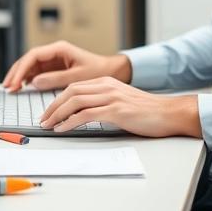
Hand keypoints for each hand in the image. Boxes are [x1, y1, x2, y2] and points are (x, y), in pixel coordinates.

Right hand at [2, 41, 130, 91]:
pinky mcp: (55, 68)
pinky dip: (28, 79)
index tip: (15, 81)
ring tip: (11, 88)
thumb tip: (35, 82)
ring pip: (30, 66)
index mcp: (60, 49)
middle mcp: (54, 52)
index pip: (33, 55)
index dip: (21, 68)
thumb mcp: (77, 76)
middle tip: (7, 86)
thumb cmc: (97, 71)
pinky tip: (22, 87)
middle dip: (16, 72)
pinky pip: (37, 72)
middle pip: (28, 59)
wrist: (111, 71)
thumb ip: (56, 79)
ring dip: (20, 76)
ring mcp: (54, 60)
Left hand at [39, 76, 201, 138]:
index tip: (48, 111)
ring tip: (47, 125)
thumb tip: (82, 114)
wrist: (168, 112)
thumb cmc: (146, 111)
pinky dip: (70, 121)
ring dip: (57, 114)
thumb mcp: (121, 100)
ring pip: (75, 101)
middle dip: (52, 106)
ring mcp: (111, 96)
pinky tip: (62, 129)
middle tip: (42, 119)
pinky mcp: (116, 110)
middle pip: (71, 91)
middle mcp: (106, 85)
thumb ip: (103, 102)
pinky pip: (86, 114)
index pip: (74, 86)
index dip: (57, 99)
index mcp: (106, 81)